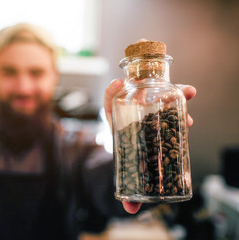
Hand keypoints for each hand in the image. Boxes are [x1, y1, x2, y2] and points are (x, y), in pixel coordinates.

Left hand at [104, 79, 196, 213]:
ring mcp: (146, 114)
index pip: (109, 105)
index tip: (117, 83)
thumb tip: (131, 211)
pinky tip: (188, 92)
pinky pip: (167, 103)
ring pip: (157, 99)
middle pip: (138, 99)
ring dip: (171, 94)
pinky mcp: (160, 116)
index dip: (110, 93)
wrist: (133, 158)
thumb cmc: (128, 161)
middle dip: (150, 95)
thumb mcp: (126, 174)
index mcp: (116, 126)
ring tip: (187, 93)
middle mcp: (131, 116)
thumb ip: (128, 190)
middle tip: (164, 100)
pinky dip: (178, 96)